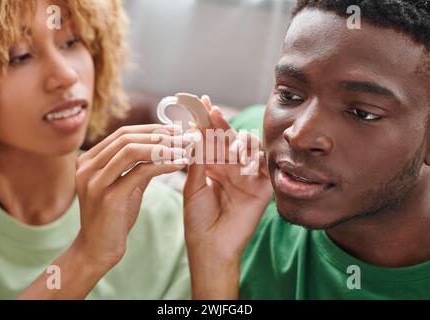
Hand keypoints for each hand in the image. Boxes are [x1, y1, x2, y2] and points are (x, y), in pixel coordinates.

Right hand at [75, 124, 188, 268]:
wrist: (98, 250)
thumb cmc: (113, 217)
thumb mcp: (125, 184)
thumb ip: (137, 165)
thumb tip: (163, 145)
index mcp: (88, 161)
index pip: (122, 133)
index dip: (151, 128)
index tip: (175, 129)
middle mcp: (86, 167)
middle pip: (126, 137)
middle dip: (159, 135)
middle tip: (184, 136)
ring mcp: (95, 182)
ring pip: (131, 150)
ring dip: (162, 147)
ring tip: (184, 148)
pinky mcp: (107, 198)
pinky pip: (139, 172)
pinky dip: (162, 165)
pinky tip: (179, 164)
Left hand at [183, 97, 272, 298]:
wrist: (210, 246)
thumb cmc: (198, 219)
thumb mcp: (192, 188)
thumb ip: (197, 162)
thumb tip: (194, 134)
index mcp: (213, 167)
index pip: (211, 139)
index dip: (206, 122)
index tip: (199, 103)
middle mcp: (231, 168)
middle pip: (228, 139)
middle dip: (219, 123)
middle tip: (210, 109)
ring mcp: (247, 176)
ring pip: (247, 148)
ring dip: (237, 139)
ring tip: (223, 138)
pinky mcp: (262, 188)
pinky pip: (264, 167)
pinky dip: (256, 158)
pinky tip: (244, 155)